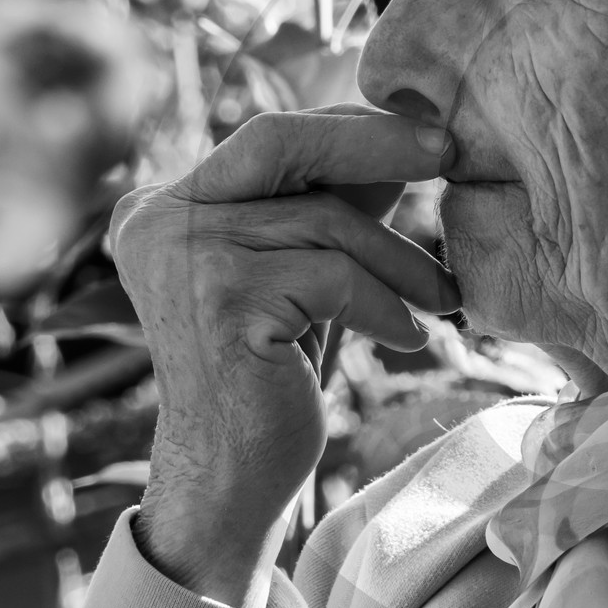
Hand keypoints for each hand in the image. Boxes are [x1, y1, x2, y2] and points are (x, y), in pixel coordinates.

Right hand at [110, 108, 458, 607]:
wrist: (234, 475)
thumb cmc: (276, 371)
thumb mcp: (300, 269)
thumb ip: (328, 201)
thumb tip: (407, 131)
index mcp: (168, 202)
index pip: (268, 139)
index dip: (352, 131)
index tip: (428, 139)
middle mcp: (160, 219)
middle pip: (278, 143)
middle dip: (373, 142)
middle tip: (447, 153)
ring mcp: (184, 258)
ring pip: (323, 222)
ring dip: (401, 261)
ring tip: (442, 298)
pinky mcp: (222, 305)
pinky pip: (333, 278)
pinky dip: (386, 307)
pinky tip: (410, 339)